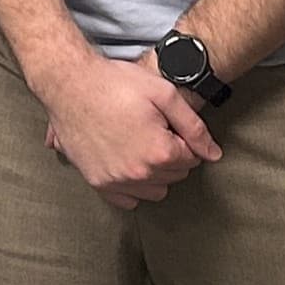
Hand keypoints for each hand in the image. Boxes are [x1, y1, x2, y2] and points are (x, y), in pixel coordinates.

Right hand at [34, 47, 213, 208]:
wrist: (70, 83)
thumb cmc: (116, 83)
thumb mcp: (163, 93)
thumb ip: (194, 127)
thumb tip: (214, 154)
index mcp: (159, 152)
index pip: (192, 158)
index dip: (183, 138)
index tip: (167, 124)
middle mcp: (138, 174)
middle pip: (175, 175)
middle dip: (171, 155)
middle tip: (154, 130)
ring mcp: (115, 181)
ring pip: (155, 191)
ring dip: (155, 173)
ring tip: (141, 145)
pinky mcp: (97, 182)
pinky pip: (127, 200)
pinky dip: (132, 187)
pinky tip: (128, 164)